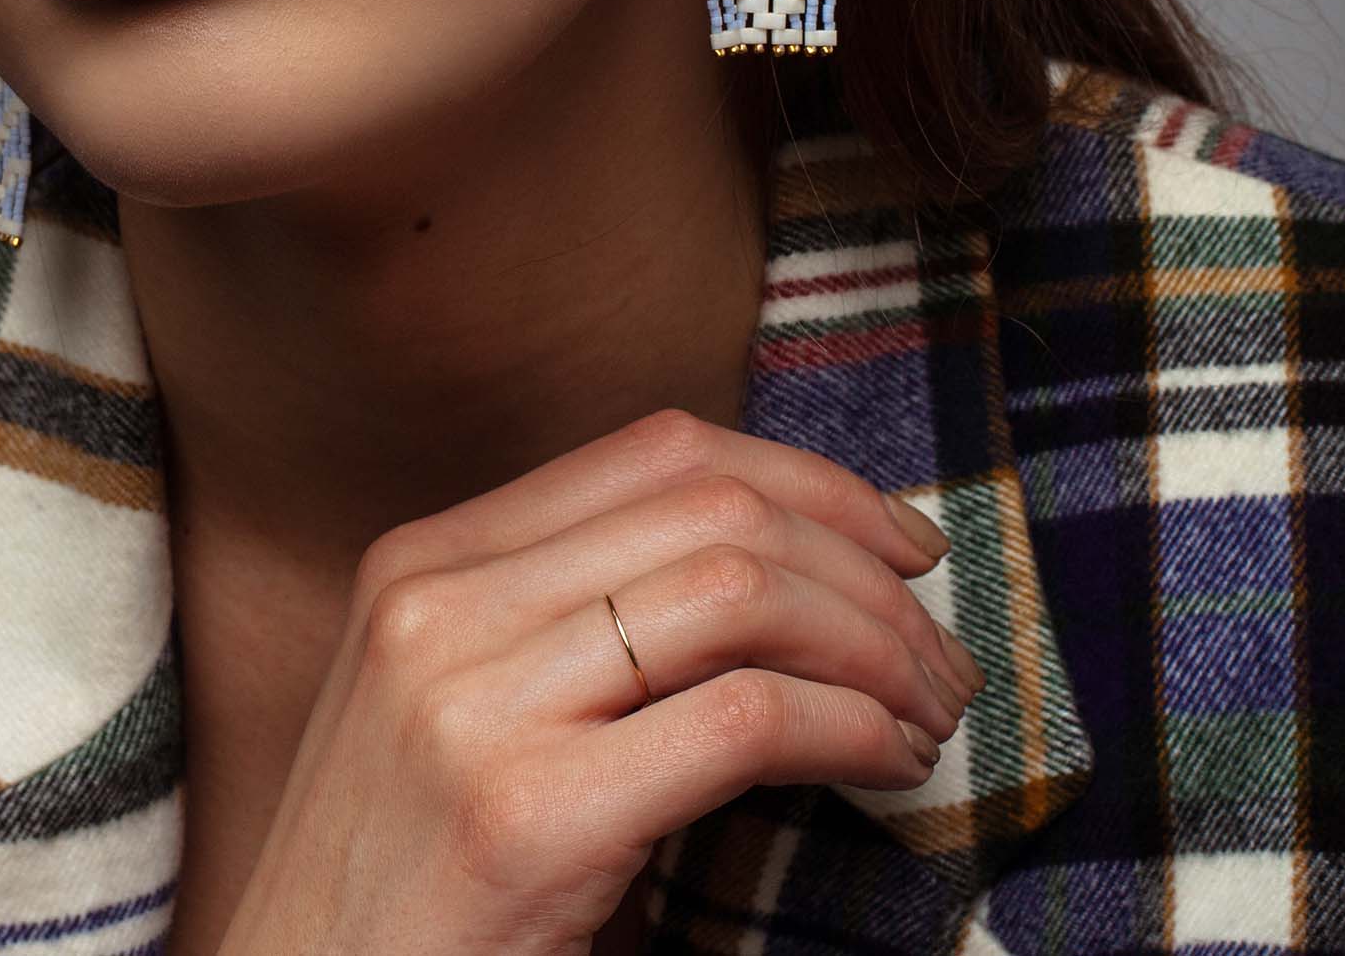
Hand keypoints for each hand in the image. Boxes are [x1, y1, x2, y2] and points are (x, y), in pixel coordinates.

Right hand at [215, 407, 982, 955]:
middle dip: (863, 566)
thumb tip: (777, 570)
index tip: (897, 542)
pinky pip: (743, 718)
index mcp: (424, 559)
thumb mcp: (460, 714)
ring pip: (739, 591)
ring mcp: (471, 705)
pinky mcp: (524, 820)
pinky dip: (850, 728)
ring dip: (873, 645)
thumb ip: (572, 624)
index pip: (658, 449)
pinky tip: (887, 765)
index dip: (807, 479)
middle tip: (938, 651)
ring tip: (926, 712)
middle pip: (712, 505)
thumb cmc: (407, 895)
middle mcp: (438, 604)